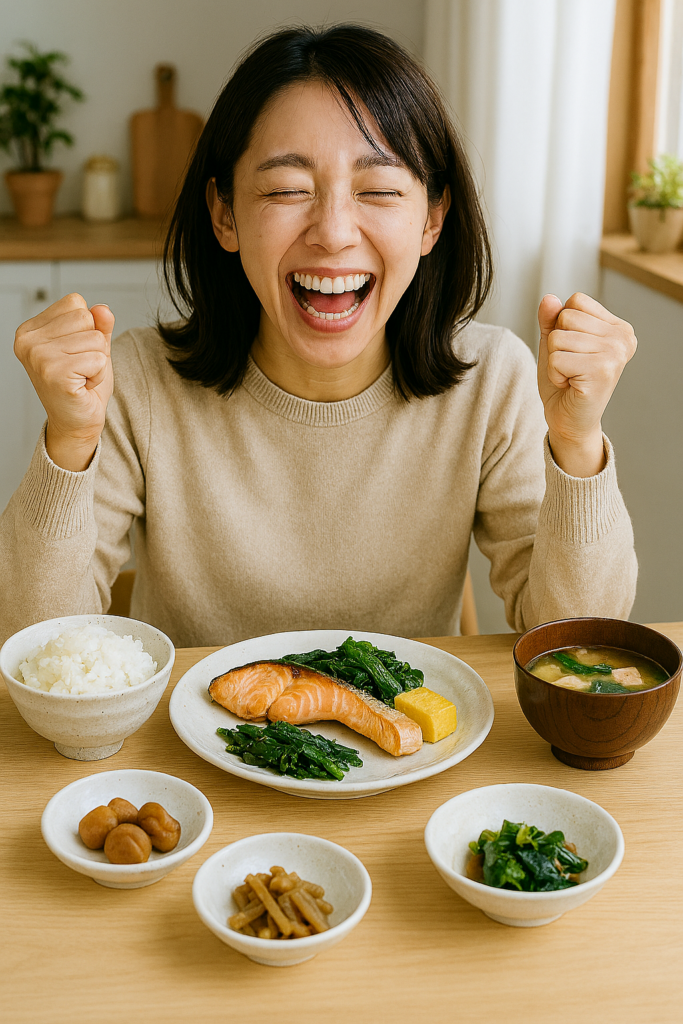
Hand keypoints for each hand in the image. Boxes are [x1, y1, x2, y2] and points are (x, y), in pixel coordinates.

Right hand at [14, 293, 114, 470]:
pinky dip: (98, 375)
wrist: (77, 423)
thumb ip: (98, 324)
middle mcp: (28, 341)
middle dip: (93, 345)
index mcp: (31, 329)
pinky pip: (98, 359)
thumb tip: (103, 309)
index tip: (75, 353)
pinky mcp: (54, 373)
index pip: (75, 302)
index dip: (87, 328)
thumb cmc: (82, 384)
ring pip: (95, 339)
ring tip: (81, 377)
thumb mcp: (92, 347)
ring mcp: (39, 357)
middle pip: (85, 317)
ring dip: (97, 361)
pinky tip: (82, 386)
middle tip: (80, 368)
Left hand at [537, 292, 636, 476]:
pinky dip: (555, 374)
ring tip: (570, 376)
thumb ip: (551, 320)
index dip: (562, 326)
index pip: (576, 301)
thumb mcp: (554, 344)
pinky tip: (569, 385)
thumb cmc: (564, 383)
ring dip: (555, 361)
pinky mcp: (602, 371)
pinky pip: (557, 358)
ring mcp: (615, 354)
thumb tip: (549, 298)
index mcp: (617, 327)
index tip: (573, 351)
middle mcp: (622, 337)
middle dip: (557, 343)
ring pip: (558, 337)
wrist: (569, 421)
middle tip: (570, 367)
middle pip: (566, 316)